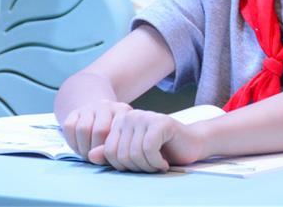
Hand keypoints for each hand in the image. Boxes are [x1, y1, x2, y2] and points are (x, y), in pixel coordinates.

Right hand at [60, 100, 131, 159]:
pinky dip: (72, 142)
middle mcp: (107, 106)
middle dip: (95, 150)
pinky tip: (79, 147)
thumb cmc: (113, 138)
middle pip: (99, 131)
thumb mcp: (117, 144)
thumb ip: (109, 152)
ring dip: (82, 148)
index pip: (116, 132)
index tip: (107, 157)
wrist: (99, 121)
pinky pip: (69, 126)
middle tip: (95, 158)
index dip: (109, 150)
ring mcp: (90, 107)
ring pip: (82, 129)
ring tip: (87, 154)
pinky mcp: (75, 112)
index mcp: (122, 112)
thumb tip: (92, 156)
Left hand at [88, 109, 203, 172]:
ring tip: (157, 164)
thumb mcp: (133, 155)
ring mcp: (146, 117)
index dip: (122, 166)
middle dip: (137, 167)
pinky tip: (164, 162)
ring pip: (135, 153)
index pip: (109, 151)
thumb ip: (111, 154)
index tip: (138, 165)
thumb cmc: (162, 151)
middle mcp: (131, 116)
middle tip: (151, 166)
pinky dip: (156, 162)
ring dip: (148, 166)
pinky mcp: (161, 122)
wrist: (191, 145)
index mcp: (120, 122)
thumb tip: (90, 155)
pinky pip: (149, 149)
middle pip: (121, 154)